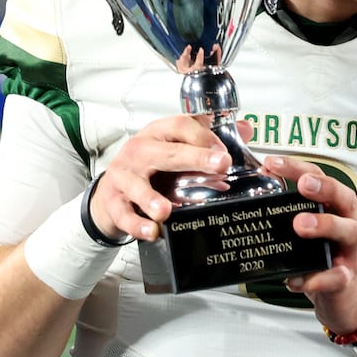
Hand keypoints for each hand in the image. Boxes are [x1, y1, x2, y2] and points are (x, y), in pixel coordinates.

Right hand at [89, 114, 232, 240]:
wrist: (110, 189)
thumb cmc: (148, 166)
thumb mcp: (176, 147)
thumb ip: (210, 140)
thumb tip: (246, 130)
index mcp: (158, 134)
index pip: (181, 126)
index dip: (205, 137)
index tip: (224, 154)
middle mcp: (140, 150)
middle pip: (166, 152)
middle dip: (194, 158)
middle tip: (219, 165)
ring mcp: (124, 176)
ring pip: (137, 185)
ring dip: (150, 198)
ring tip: (165, 211)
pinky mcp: (113, 200)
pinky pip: (124, 213)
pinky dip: (137, 224)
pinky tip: (152, 230)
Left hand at [262, 154, 356, 336]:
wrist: (347, 295)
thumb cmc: (323, 255)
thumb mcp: (308, 231)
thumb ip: (287, 216)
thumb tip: (247, 202)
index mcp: (333, 207)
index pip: (318, 178)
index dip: (297, 168)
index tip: (272, 163)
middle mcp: (347, 222)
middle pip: (343, 197)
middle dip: (323, 188)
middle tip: (302, 186)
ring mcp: (350, 250)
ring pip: (347, 231)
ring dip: (325, 225)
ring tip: (300, 225)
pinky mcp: (347, 278)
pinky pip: (335, 277)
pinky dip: (317, 278)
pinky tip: (296, 280)